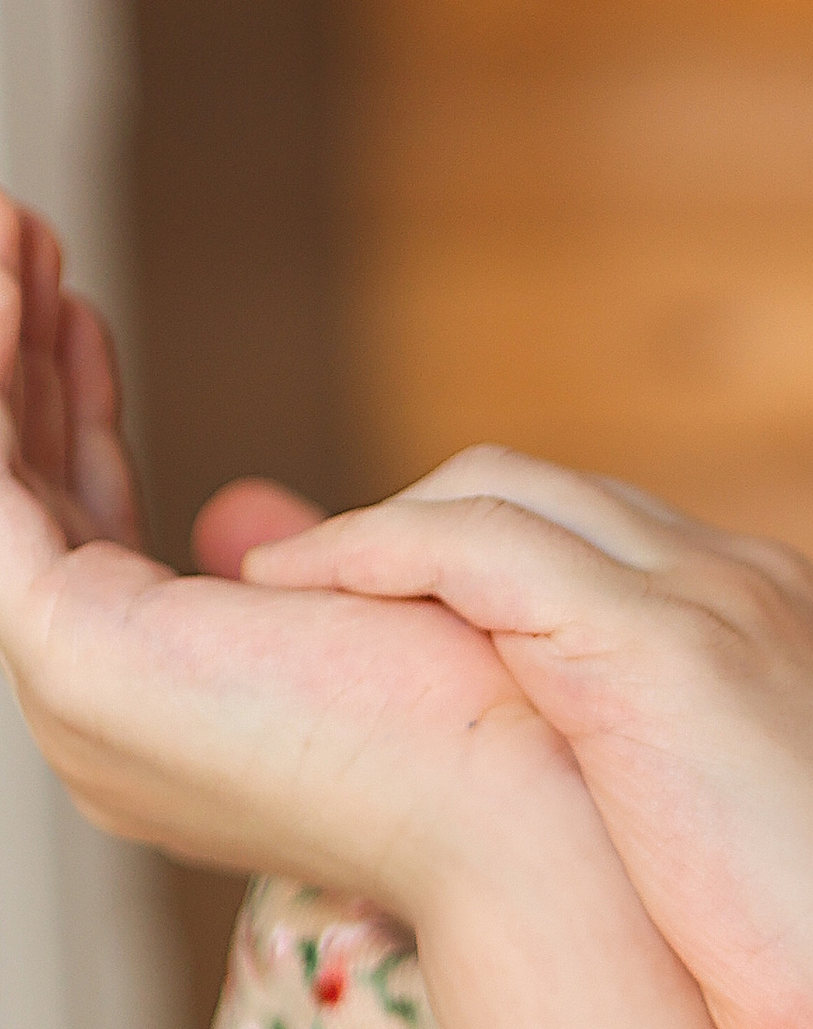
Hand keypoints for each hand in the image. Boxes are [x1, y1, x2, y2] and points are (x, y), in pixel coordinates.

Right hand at [0, 195, 594, 917]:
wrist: (543, 802)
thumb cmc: (508, 715)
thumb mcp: (380, 597)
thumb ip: (291, 561)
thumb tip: (242, 525)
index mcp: (176, 716)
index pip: (93, 528)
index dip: (75, 407)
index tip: (75, 303)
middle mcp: (107, 719)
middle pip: (33, 497)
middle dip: (23, 357)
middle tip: (15, 232)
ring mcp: (80, 696)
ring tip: (2, 226)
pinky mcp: (72, 651)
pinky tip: (2, 281)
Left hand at [242, 451, 812, 1028]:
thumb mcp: (787, 880)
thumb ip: (704, 823)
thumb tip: (629, 872)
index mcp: (796, 634)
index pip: (607, 547)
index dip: (477, 575)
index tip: (377, 633)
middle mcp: (758, 587)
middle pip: (540, 495)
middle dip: (404, 532)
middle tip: (285, 596)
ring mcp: (719, 605)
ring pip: (496, 497)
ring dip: (365, 538)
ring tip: (260, 602)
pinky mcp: (666, 656)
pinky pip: (472, 550)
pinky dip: (368, 558)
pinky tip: (286, 610)